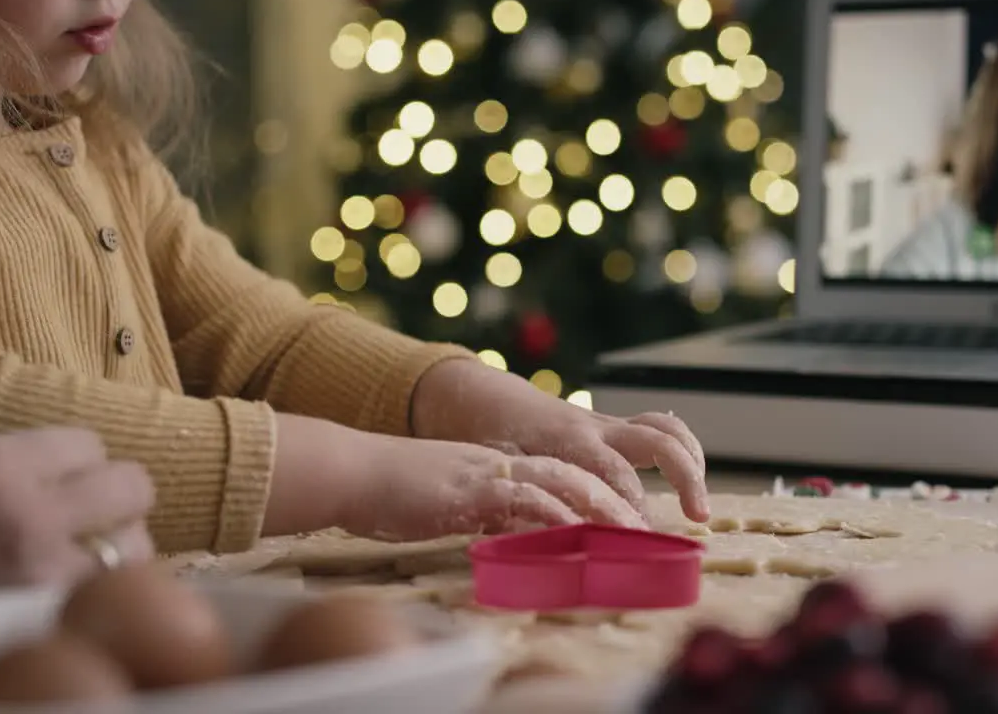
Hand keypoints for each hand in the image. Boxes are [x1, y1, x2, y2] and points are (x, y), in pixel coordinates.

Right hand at [0, 429, 155, 607]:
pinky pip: (118, 595)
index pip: (89, 443)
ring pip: (138, 545)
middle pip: (132, 486)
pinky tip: (81, 597)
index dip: (81, 466)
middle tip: (96, 520)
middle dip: (117, 501)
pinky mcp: (54, 620)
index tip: (68, 485)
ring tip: (87, 563)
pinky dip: (108, 594)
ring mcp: (47, 571)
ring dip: (119, 552)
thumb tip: (48, 453)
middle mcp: (27, 511)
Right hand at [341, 435, 646, 540]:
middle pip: (575, 472)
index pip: (559, 473)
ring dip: (602, 507)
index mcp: (497, 464)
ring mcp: (489, 472)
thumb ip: (479, 512)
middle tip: (646, 527)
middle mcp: (501, 462)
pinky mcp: (473, 489)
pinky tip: (579, 533)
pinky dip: (558, 516)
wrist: (351, 470)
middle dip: (616, 498)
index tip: (625, 518)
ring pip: (563, 481)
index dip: (596, 494)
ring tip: (632, 532)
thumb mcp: (445, 501)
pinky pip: (526, 499)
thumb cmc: (387, 491)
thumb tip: (504, 536)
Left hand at [410, 359, 708, 521]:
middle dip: (684, 475)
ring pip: (666, 428)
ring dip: (692, 461)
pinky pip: (660, 430)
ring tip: (699, 506)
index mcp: (568, 440)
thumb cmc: (489, 440)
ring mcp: (610, 425)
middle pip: (657, 439)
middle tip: (697, 516)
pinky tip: (688, 487)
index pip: (613, 473)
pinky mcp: (616, 429)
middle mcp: (597, 428)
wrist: (486, 402)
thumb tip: (543, 544)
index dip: (630, 506)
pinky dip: (682, 454)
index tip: (641, 539)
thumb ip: (521, 501)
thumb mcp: (498, 470)